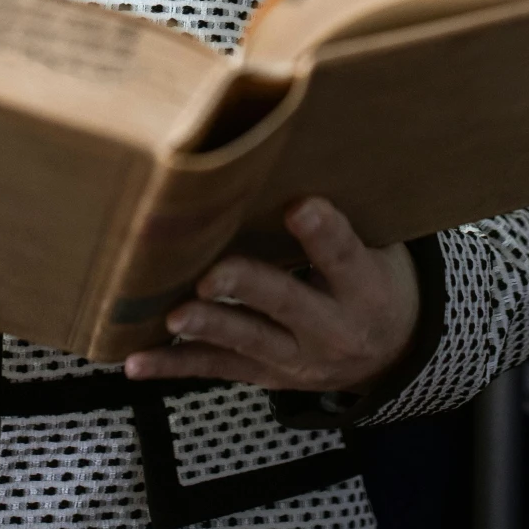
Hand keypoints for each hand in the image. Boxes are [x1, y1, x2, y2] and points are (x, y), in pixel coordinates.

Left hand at [123, 198, 417, 397]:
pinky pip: (215, 369)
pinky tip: (135, 361)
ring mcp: (295, 357)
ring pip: (246, 340)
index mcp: (363, 287)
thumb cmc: (373, 279)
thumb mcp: (377, 249)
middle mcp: (331, 327)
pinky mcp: (265, 374)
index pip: (343, 256)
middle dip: (246, 286)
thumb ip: (337, 219)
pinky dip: (173, 364)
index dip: (323, 233)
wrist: (393, 354)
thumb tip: (285, 154)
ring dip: (207, 326)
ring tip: (173, 315)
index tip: (301, 207)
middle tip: (212, 275)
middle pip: (285, 302)